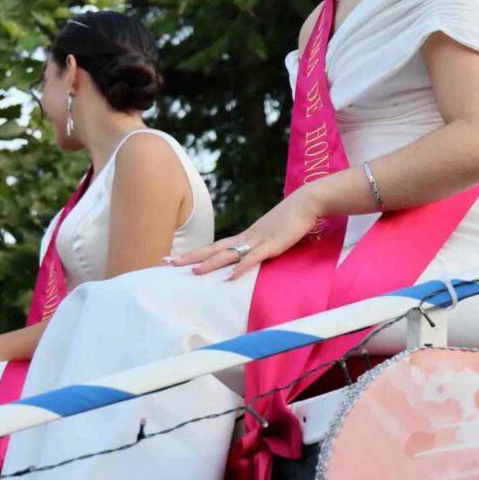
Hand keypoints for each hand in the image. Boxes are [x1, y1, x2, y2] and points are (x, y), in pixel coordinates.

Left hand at [172, 190, 323, 279]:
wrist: (307, 202)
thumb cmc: (293, 217)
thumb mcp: (275, 231)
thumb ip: (266, 242)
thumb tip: (258, 252)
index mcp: (247, 235)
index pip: (217, 245)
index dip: (198, 252)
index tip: (179, 259)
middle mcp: (248, 237)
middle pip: (215, 248)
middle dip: (193, 256)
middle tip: (171, 263)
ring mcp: (259, 240)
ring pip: (229, 253)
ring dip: (211, 263)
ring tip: (194, 272)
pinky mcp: (273, 244)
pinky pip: (253, 258)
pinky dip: (241, 267)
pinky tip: (230, 277)